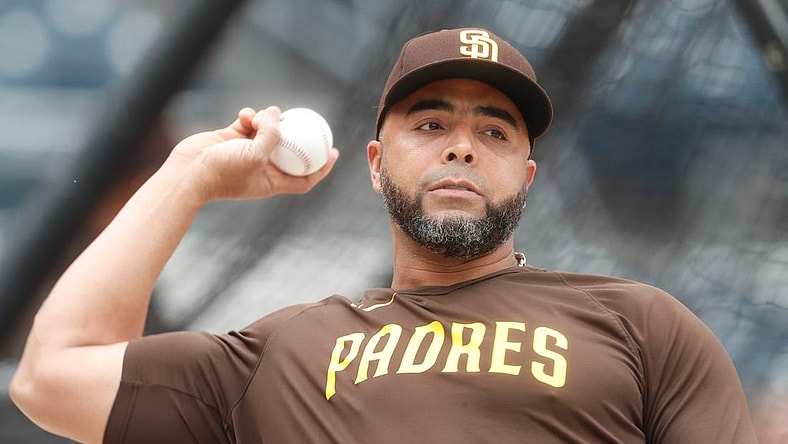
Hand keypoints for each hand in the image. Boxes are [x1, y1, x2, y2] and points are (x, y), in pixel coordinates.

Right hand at [167, 106, 338, 201]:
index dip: (321, 168)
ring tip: (265, 114)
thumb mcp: (256, 155)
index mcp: (271, 182)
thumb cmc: (223, 172)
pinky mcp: (231, 139)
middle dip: (299, 137)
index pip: (304, 178)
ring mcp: (246, 153)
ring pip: (267, 132)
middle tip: (312, 121)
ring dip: (268, 121)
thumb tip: (277, 113)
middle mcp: (261, 168)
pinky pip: (248, 124)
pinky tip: (246, 114)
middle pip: (289, 152)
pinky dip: (249, 117)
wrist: (188, 173)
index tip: (334, 152)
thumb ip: (271, 135)